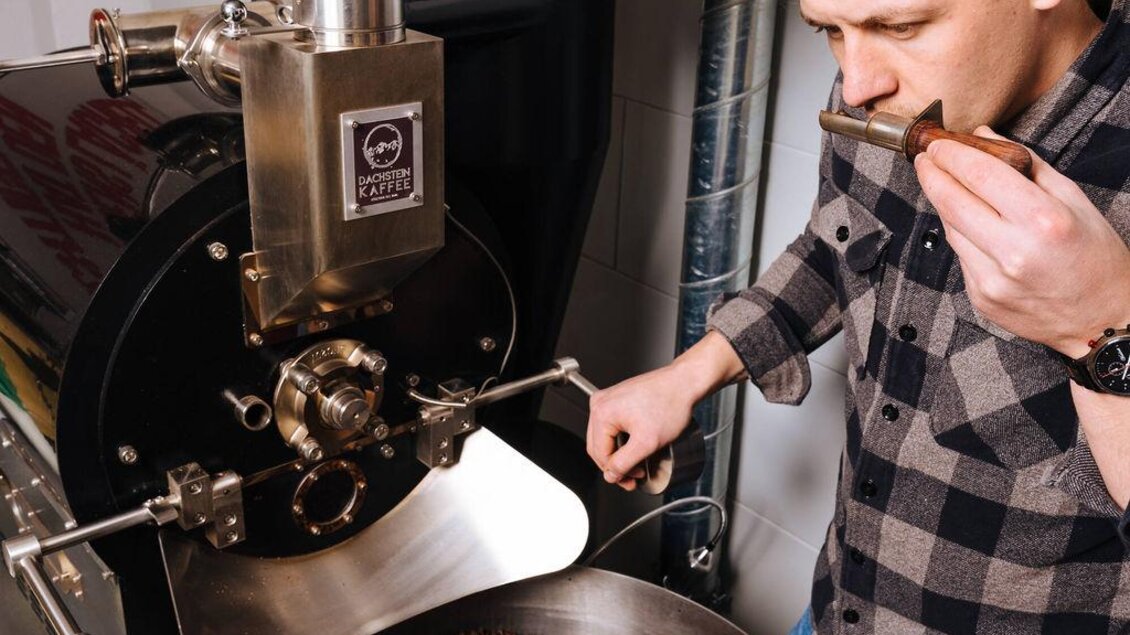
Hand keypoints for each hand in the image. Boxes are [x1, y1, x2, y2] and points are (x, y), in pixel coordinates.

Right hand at [585, 331, 743, 489]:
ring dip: (618, 453)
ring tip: (636, 462)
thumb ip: (624, 463)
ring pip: (605, 437)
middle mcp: (600, 403)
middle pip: (598, 446)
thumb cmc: (670, 403)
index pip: (599, 454)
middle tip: (633, 476)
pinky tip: (635, 446)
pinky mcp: (618, 398)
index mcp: (602, 412)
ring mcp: (608, 399)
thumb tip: (611, 475)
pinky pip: (612, 425)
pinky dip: (622, 439)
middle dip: (616, 465)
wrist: (684, 382)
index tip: (631, 481)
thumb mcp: (647, 442)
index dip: (615, 473)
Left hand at [914, 128, 1129, 358]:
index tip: (939, 144)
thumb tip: (985, 137)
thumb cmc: (1095, 258)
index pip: (980, 175)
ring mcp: (993, 280)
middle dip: (933, 175)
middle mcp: (1014, 252)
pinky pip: (960, 256)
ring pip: (951, 229)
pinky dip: (961, 234)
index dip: (952, 155)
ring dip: (943, 203)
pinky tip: (968, 223)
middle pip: (952, 202)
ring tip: (944, 184)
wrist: (1102, 320)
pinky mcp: (981, 299)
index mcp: (1043, 221)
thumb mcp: (1074, 201)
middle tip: (925, 158)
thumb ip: (1027, 165)